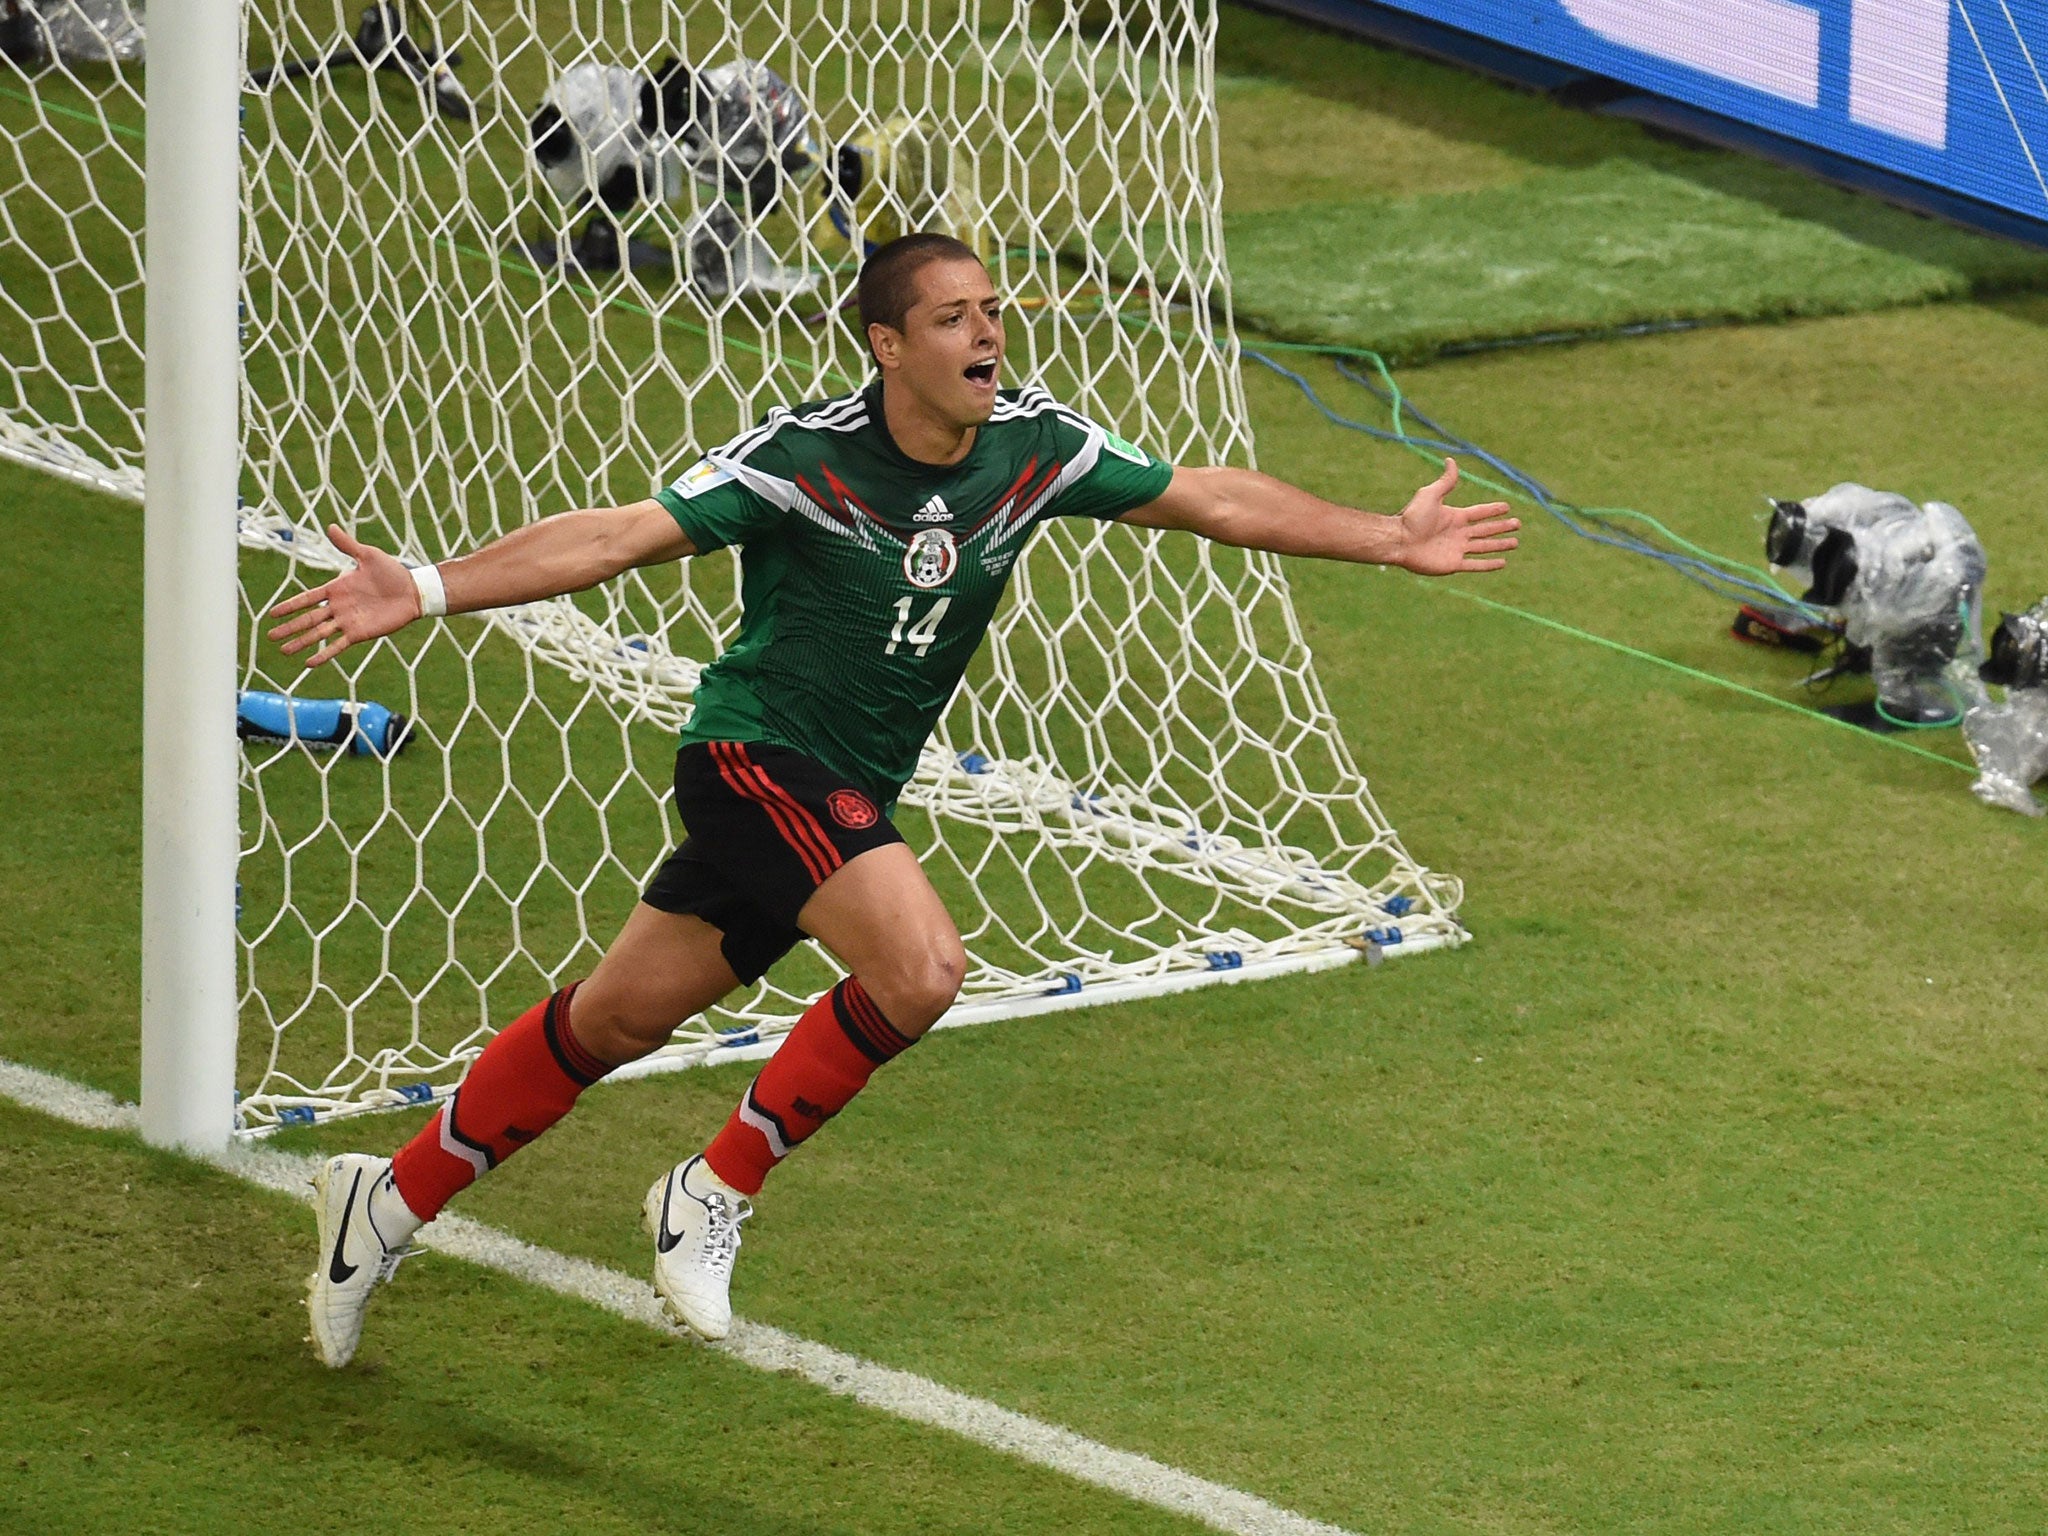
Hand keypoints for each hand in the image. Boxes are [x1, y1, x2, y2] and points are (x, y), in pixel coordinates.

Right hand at [267, 524, 420, 667]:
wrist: (413, 591)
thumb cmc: (392, 572)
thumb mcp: (368, 555)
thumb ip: (347, 545)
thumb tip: (330, 526)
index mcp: (336, 588)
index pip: (307, 598)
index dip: (290, 605)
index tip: (272, 613)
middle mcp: (338, 607)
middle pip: (307, 619)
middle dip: (289, 627)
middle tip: (270, 636)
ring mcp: (347, 621)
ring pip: (318, 634)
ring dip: (301, 642)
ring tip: (284, 651)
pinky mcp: (359, 633)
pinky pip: (338, 646)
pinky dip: (324, 655)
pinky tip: (309, 664)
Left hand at [1395, 459, 1519, 575]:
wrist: (1399, 540)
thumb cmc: (1412, 517)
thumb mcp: (1431, 494)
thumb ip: (1445, 481)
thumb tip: (1451, 460)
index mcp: (1454, 517)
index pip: (1479, 513)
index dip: (1493, 510)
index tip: (1507, 507)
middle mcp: (1457, 533)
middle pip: (1485, 530)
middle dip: (1502, 527)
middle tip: (1518, 524)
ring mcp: (1456, 549)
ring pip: (1484, 547)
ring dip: (1500, 545)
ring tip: (1515, 543)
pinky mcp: (1453, 564)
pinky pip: (1475, 565)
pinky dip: (1489, 564)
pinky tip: (1502, 562)